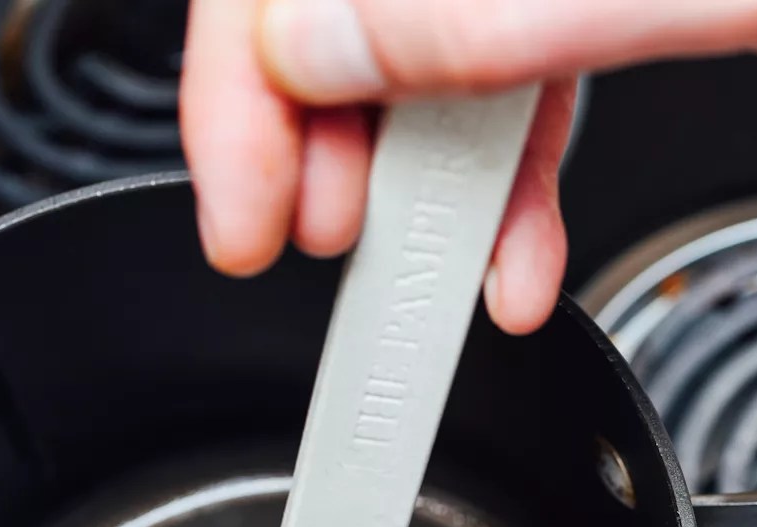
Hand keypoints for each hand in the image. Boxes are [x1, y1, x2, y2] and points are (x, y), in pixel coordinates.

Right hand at [180, 0, 756, 330]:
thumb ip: (492, 12)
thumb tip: (319, 43)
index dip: (248, 80)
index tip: (252, 199)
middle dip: (314, 133)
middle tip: (313, 241)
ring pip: (415, 43)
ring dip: (407, 172)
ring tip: (411, 271)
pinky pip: (507, 67)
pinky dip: (498, 171)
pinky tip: (502, 251)